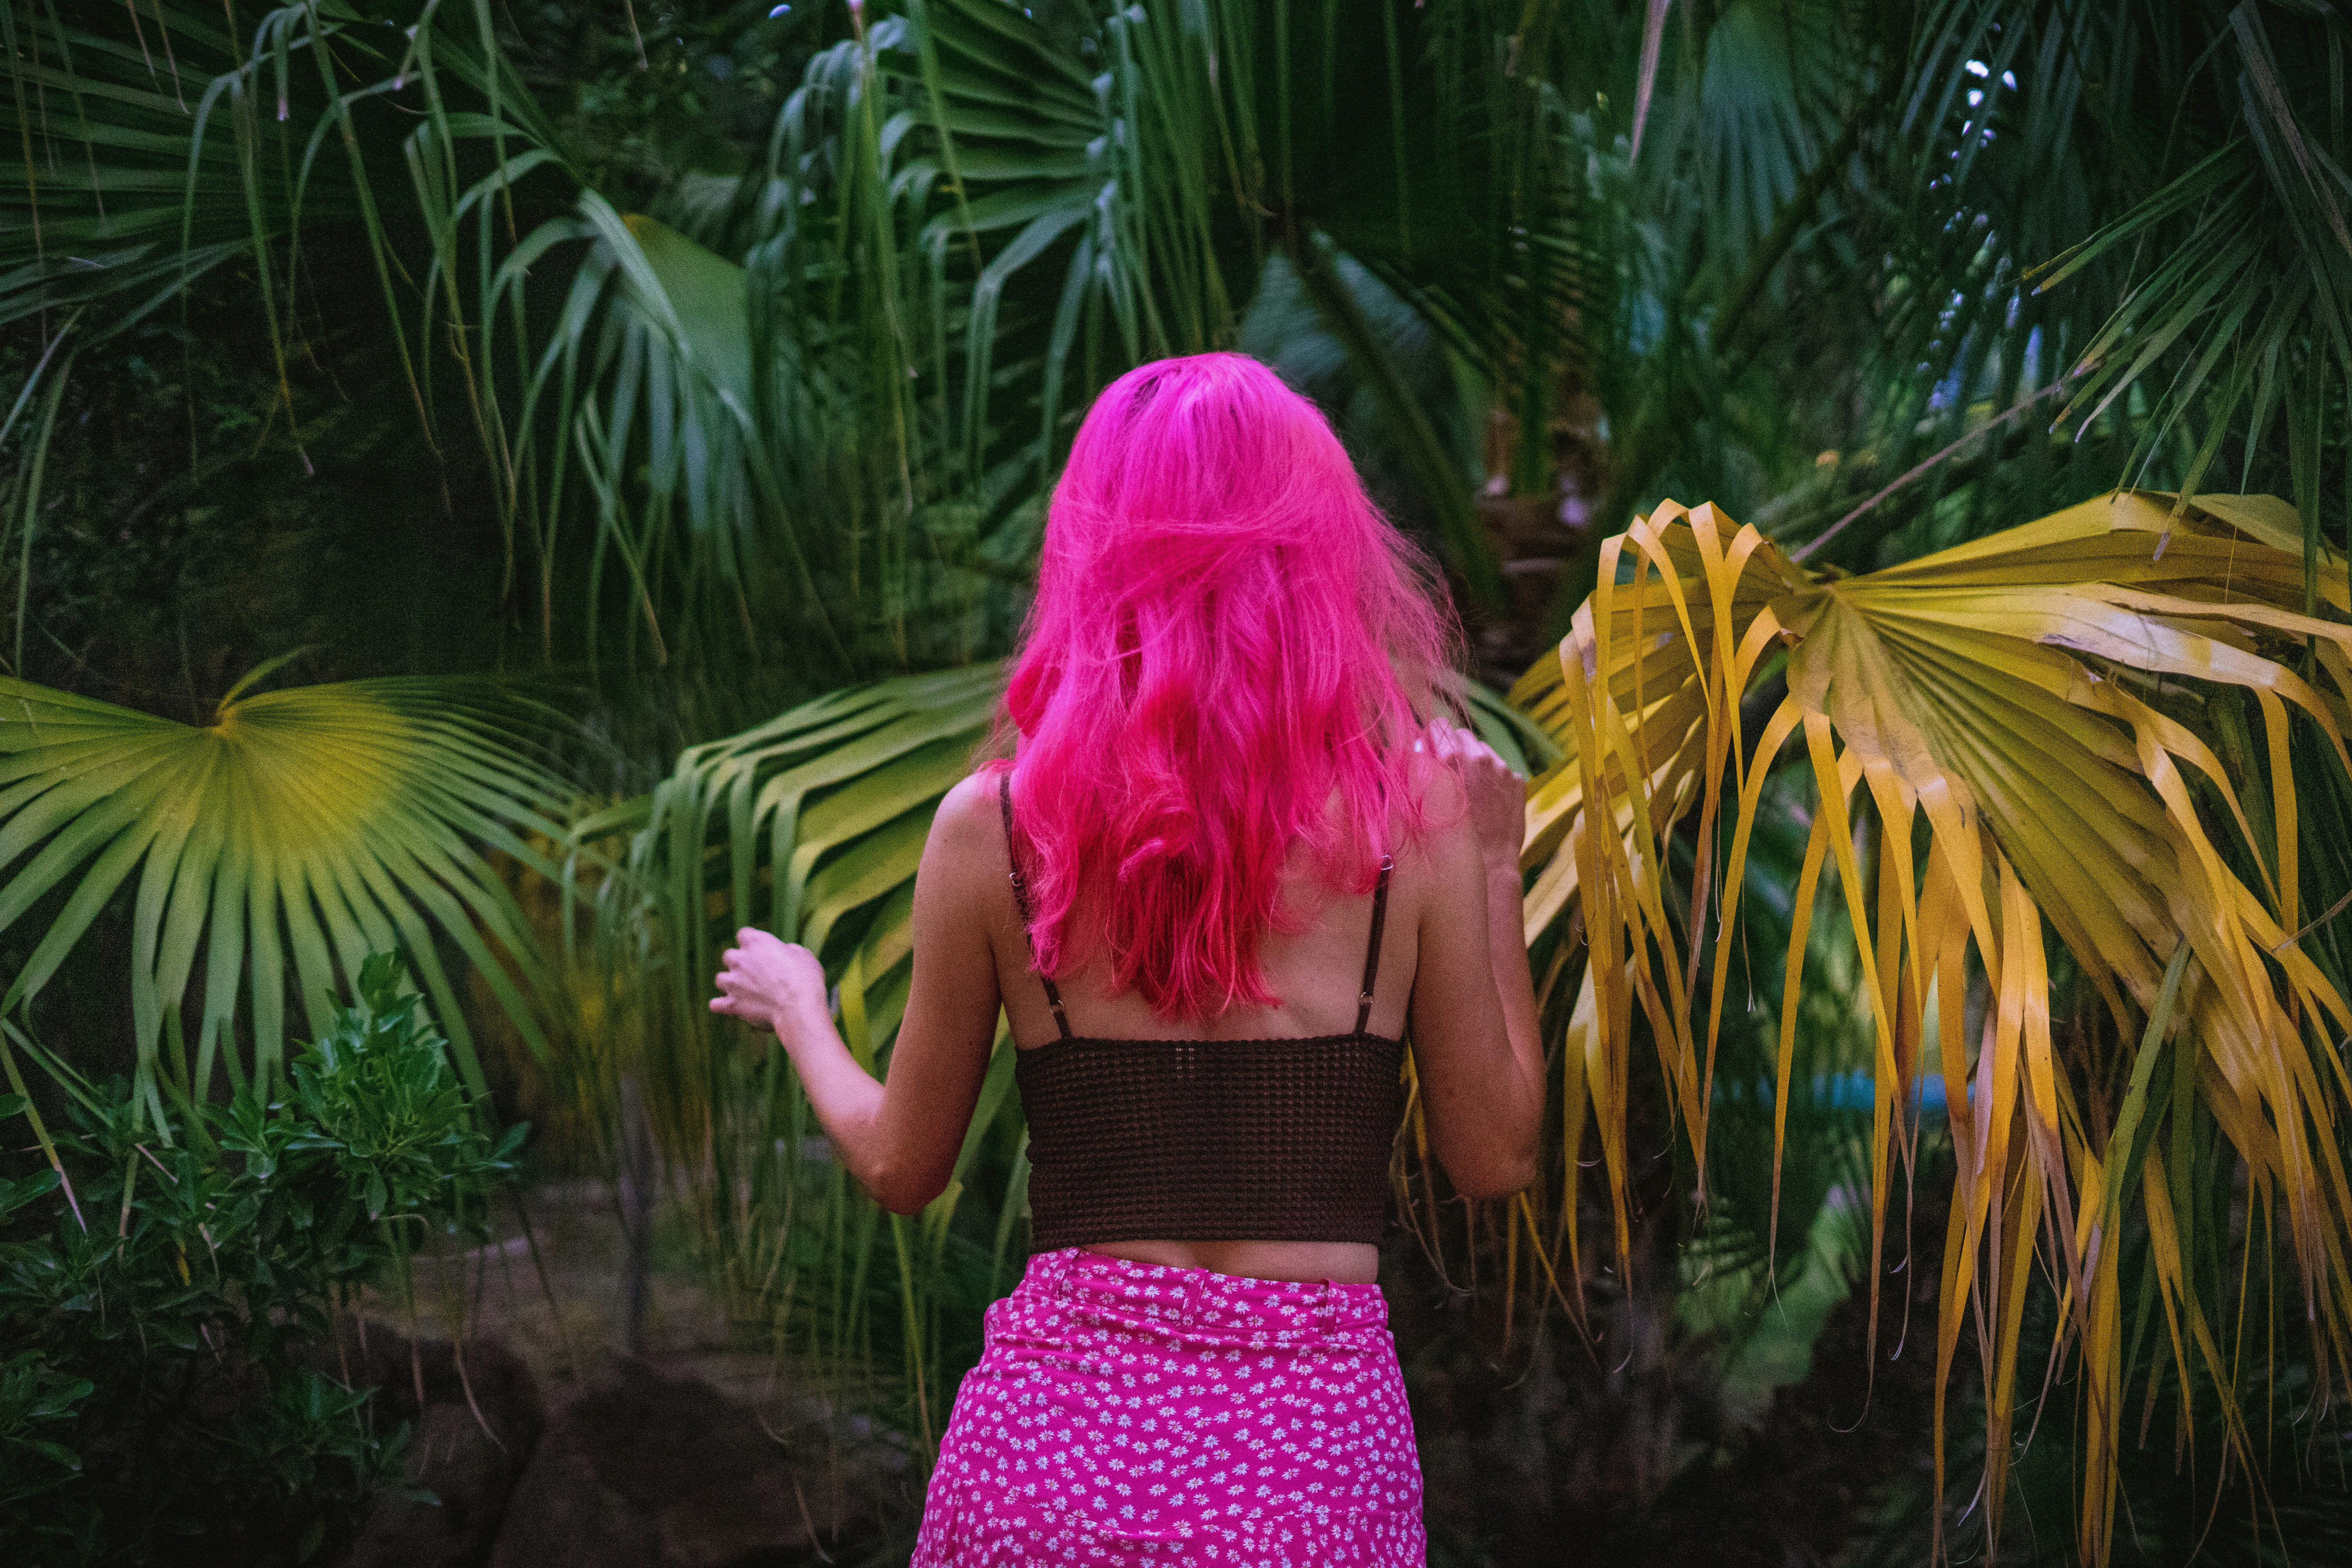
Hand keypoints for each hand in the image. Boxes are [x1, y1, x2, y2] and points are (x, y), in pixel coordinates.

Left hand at [711, 928, 828, 1042]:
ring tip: (744, 990)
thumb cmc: (805, 978)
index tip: (762, 950)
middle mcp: (739, 959)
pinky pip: (716, 1004)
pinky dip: (721, 1005)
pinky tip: (727, 1006)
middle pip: (729, 956)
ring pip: (721, 978)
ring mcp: (733, 982)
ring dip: (730, 982)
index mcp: (756, 941)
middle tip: (755, 972)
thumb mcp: (803, 955)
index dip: (752, 942)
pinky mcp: (732, 1003)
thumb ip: (787, 950)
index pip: (744, 934)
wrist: (798, 1006)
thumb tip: (784, 953)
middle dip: (739, 962)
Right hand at [1426, 719, 1524, 872]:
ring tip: (1469, 787)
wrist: (1491, 862)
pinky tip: (1487, 798)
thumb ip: (1421, 769)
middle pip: (1461, 733)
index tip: (1429, 751)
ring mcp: (1502, 768)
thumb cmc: (1451, 836)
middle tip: (1448, 770)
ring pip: (1482, 749)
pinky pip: (1499, 768)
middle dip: (1453, 747)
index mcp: (1453, 758)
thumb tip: (1416, 750)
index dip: (1431, 738)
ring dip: (1473, 761)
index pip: (1438, 726)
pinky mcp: (1517, 780)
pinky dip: (1491, 777)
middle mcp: (1480, 757)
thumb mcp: (1427, 800)